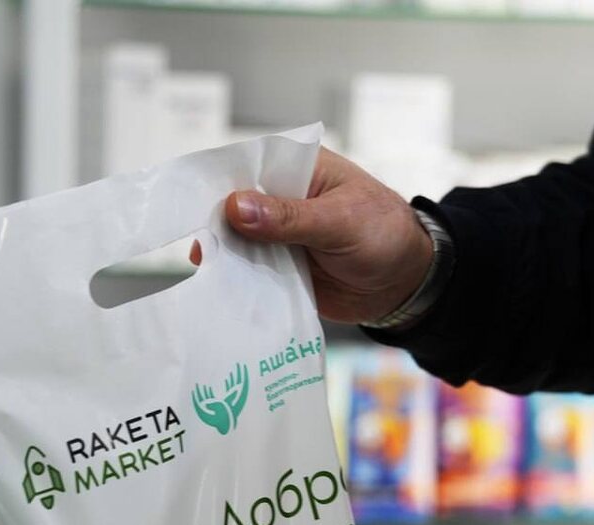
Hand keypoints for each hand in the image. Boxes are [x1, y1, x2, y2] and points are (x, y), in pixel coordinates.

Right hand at [190, 148, 433, 323]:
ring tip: (202, 271)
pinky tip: (220, 290)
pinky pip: (249, 273)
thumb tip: (236, 206)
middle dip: (213, 224)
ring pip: (237, 242)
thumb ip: (290, 217)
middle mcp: (281, 199)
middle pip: (233, 205)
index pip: (247, 164)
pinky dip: (237, 282)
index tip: (187, 198)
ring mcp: (277, 236)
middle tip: (193, 242)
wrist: (406, 286)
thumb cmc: (385, 236)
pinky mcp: (277, 269)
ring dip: (223, 256)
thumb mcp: (341, 222)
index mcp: (299, 168)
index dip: (217, 179)